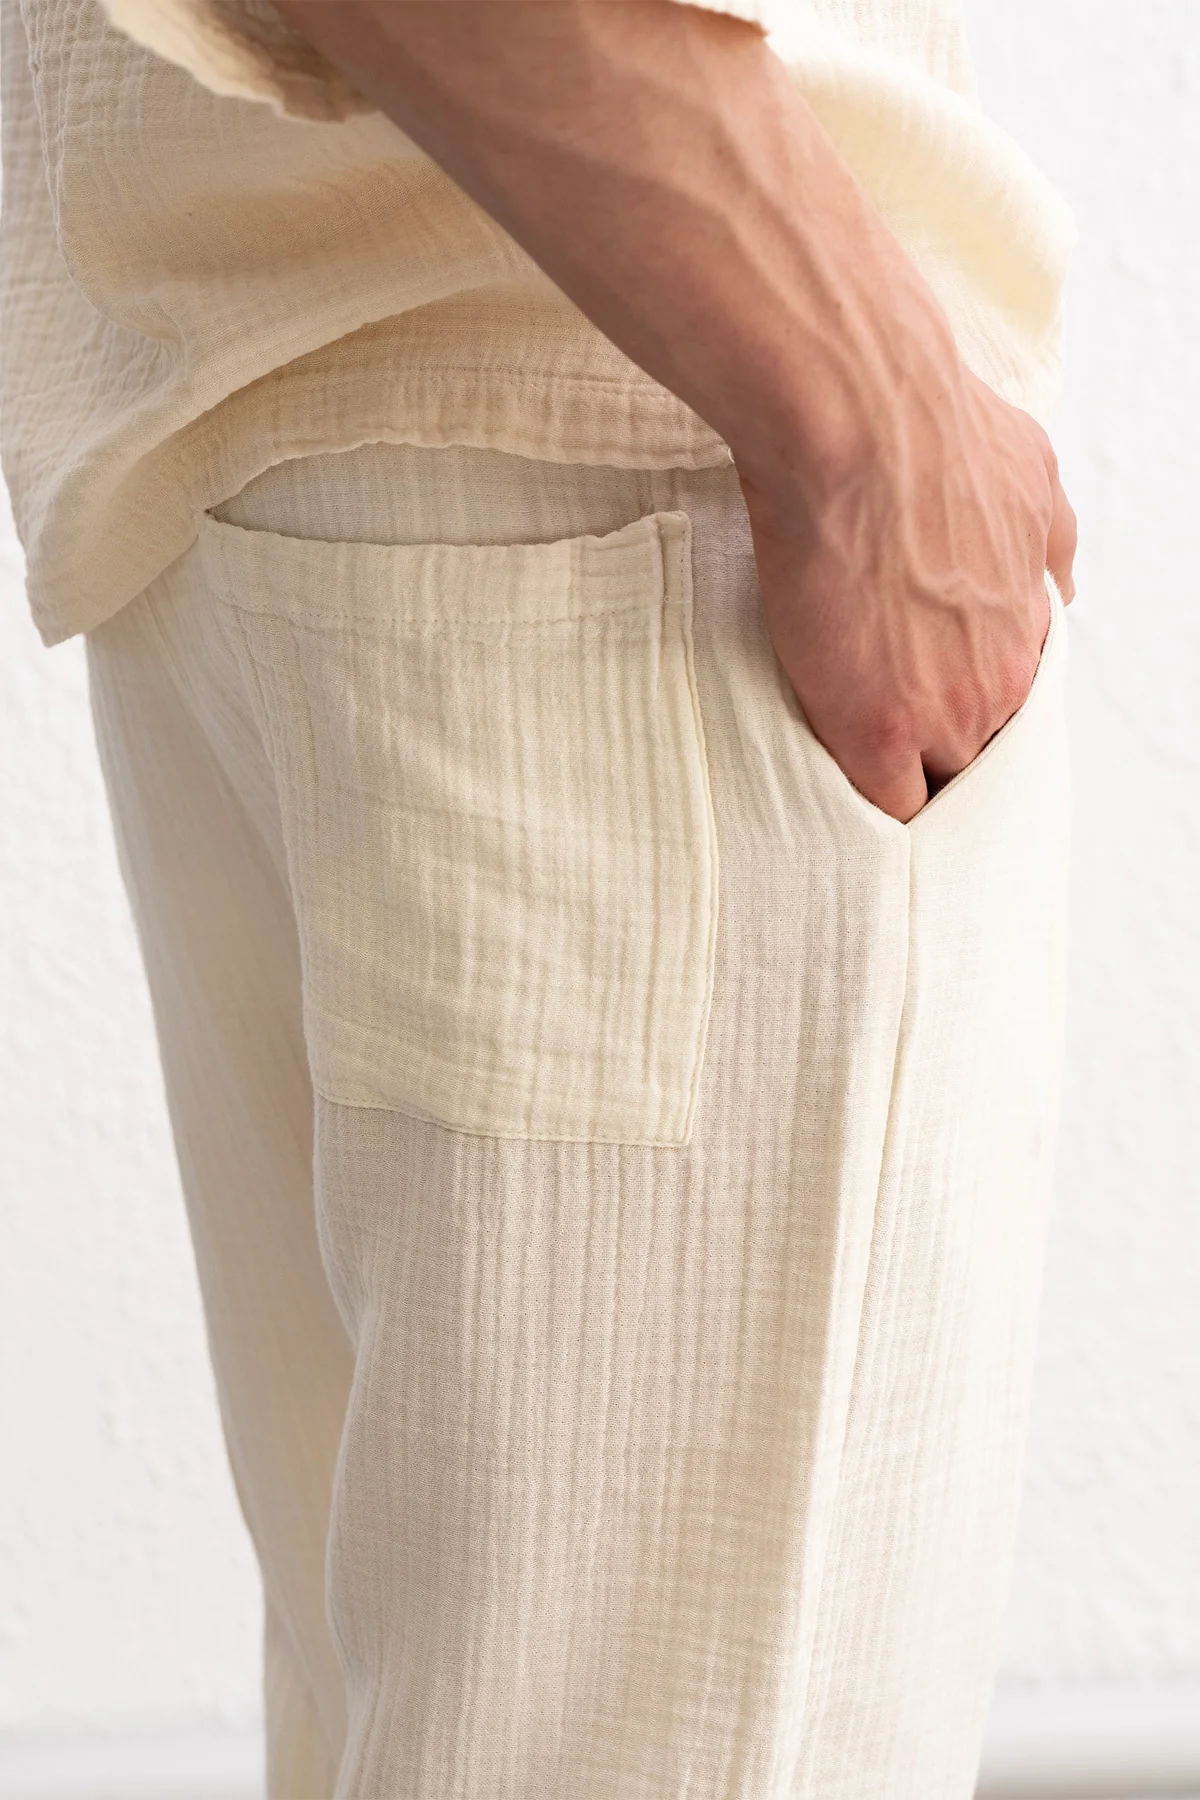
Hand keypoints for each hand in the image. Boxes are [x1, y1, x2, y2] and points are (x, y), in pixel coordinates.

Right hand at [739, 365, 1076, 822]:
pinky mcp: (875, 733)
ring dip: (899, 785)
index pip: (1010, 711)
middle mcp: (998, 682)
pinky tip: (839, 805)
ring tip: (854, 783)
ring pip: (932, 787)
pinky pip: (885, 808)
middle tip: (886, 749)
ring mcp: (940, 713)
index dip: (965, 713)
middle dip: (937, 757)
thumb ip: (1050, 541)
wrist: (861, 426)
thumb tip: (1059, 584)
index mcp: (1027, 631)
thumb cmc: (932, 431)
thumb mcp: (1031, 474)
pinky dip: (863, 812)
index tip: (930, 707)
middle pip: (975, 757)